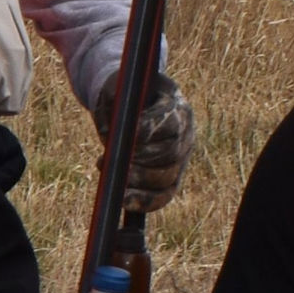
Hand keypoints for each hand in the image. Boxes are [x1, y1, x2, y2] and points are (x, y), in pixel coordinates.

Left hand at [104, 68, 199, 211]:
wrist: (125, 107)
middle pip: (171, 153)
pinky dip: (144, 201)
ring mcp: (181, 159)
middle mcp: (186, 134)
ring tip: (108, 172)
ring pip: (167, 177)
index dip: (149, 130)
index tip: (126, 134)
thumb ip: (114, 104)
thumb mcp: (115, 91)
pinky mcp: (171, 178)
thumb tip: (110, 133)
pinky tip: (123, 199)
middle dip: (140, 159)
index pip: (171, 122)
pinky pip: (164, 196)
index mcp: (177, 106)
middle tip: (110, 158)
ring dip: (136, 180)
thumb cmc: (121, 96)